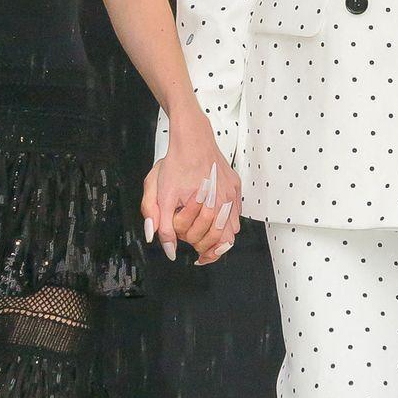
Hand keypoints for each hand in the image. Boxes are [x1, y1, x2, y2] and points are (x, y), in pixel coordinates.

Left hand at [142, 121, 240, 266]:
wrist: (191, 138)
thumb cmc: (176, 165)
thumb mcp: (161, 196)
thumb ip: (164, 226)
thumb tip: (170, 251)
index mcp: (208, 205)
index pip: (213, 242)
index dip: (206, 254)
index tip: (198, 259)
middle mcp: (225, 200)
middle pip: (225, 237)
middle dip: (211, 246)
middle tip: (199, 249)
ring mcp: (232, 192)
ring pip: (234, 225)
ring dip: (221, 234)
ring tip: (207, 237)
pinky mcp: (235, 185)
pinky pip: (236, 210)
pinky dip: (227, 220)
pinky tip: (215, 219)